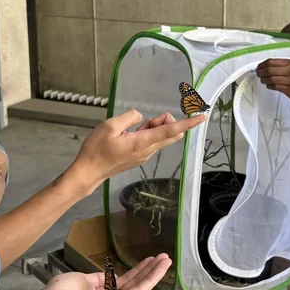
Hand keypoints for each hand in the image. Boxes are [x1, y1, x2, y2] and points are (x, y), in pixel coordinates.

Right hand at [69, 109, 204, 192]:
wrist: (88, 172)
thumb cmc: (96, 149)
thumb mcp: (110, 126)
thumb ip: (130, 118)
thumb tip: (142, 117)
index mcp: (142, 142)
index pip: (170, 131)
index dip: (187, 123)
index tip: (201, 117)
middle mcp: (147, 151)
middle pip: (170, 134)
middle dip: (165, 121)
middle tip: (147, 120)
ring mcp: (144, 156)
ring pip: (160, 137)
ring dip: (153, 127)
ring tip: (130, 128)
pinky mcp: (139, 158)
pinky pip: (152, 142)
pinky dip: (147, 133)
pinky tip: (130, 134)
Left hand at [255, 59, 289, 106]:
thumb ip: (282, 67)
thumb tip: (266, 67)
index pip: (271, 61)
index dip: (262, 65)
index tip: (258, 68)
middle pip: (269, 69)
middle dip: (260, 72)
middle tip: (258, 74)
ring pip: (271, 78)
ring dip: (264, 79)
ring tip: (262, 80)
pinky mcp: (289, 89)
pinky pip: (275, 86)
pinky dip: (269, 86)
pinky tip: (269, 85)